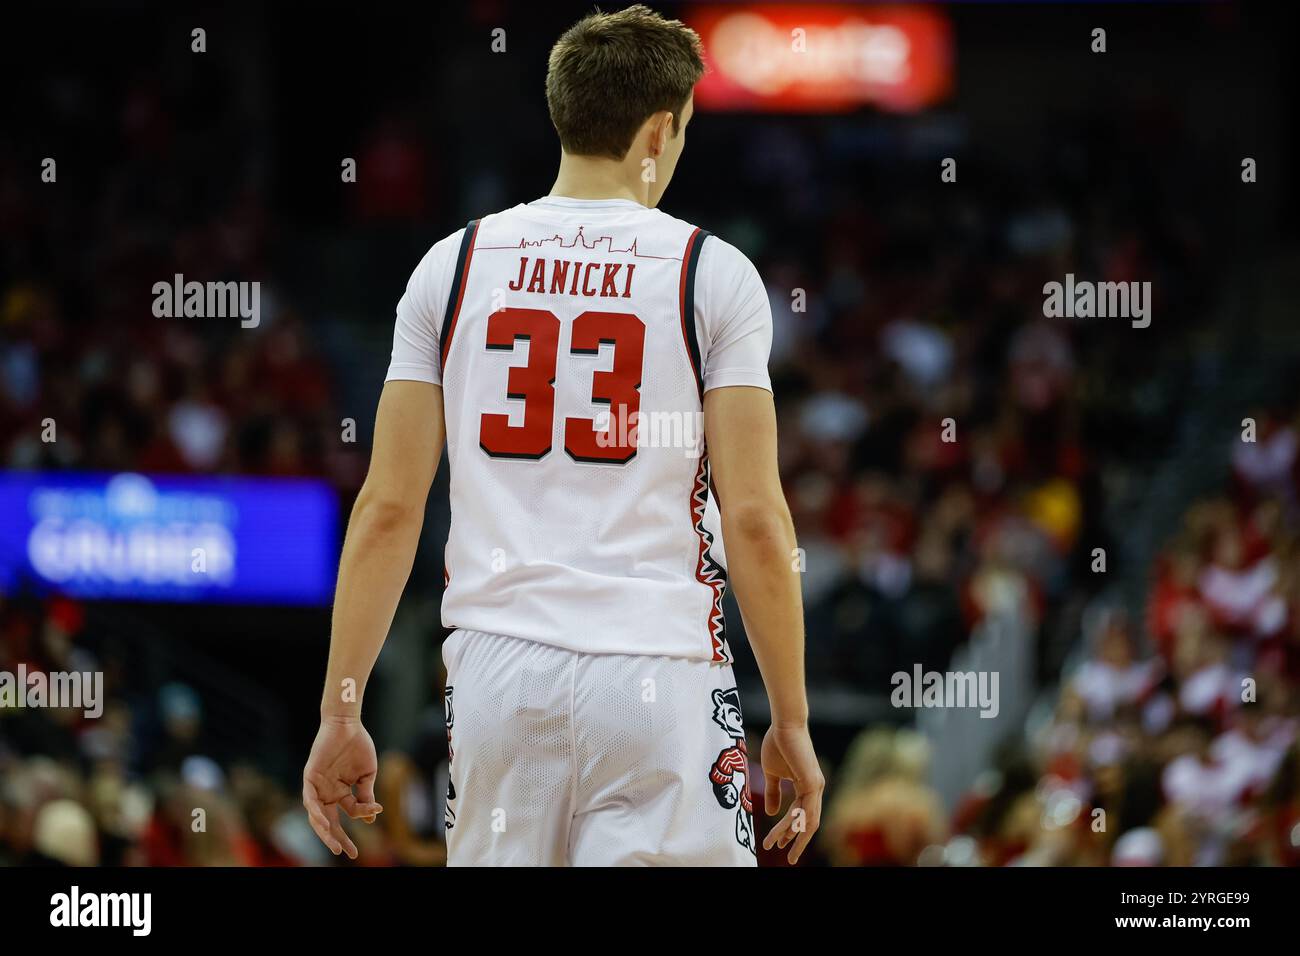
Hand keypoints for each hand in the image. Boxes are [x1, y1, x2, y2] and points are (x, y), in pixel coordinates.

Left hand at [302, 716, 383, 858]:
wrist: (347, 724)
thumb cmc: (358, 745)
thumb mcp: (366, 775)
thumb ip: (366, 795)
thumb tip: (372, 817)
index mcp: (341, 792)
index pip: (350, 813)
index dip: (363, 814)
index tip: (377, 810)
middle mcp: (327, 792)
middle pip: (329, 821)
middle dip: (337, 838)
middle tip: (347, 852)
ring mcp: (318, 786)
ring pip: (316, 815)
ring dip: (324, 830)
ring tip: (334, 843)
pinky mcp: (310, 777)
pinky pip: (309, 799)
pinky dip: (315, 811)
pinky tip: (323, 822)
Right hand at [760, 722, 823, 864]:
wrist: (783, 725)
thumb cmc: (778, 744)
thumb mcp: (772, 774)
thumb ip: (774, 793)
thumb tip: (773, 813)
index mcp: (808, 786)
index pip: (801, 815)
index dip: (790, 830)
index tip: (778, 843)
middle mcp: (815, 789)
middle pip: (809, 823)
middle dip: (798, 841)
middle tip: (790, 858)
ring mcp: (816, 787)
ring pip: (806, 820)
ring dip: (790, 835)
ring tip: (775, 846)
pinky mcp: (812, 783)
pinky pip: (802, 810)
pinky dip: (791, 823)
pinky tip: (781, 833)